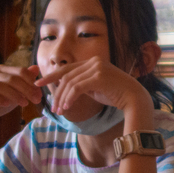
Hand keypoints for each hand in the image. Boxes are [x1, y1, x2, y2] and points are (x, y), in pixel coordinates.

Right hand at [0, 64, 43, 129]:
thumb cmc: (2, 102)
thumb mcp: (17, 92)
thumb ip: (25, 81)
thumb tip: (36, 68)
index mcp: (0, 70)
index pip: (19, 71)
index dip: (31, 82)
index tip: (39, 94)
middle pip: (10, 78)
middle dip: (25, 89)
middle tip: (36, 100)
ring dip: (14, 95)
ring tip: (24, 104)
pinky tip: (7, 105)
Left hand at [35, 57, 151, 120]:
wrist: (134, 98)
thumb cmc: (116, 95)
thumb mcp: (95, 88)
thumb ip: (81, 84)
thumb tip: (64, 89)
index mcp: (93, 61)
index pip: (67, 68)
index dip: (51, 76)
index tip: (39, 83)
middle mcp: (94, 61)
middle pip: (66, 75)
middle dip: (56, 92)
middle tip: (52, 107)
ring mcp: (97, 67)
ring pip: (70, 83)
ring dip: (62, 98)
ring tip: (60, 111)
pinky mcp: (99, 77)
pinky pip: (77, 88)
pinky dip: (70, 98)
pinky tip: (67, 107)